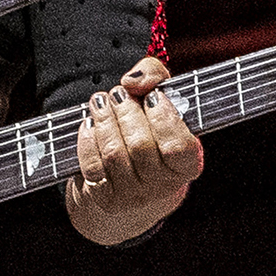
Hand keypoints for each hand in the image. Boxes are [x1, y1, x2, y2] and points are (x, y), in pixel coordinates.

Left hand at [65, 55, 203, 245]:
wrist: (130, 181)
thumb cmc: (151, 131)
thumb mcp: (162, 100)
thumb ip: (155, 76)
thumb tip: (133, 80)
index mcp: (188, 164)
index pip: (179, 147)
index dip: (164, 119)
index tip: (153, 97)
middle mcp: (163, 185)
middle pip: (141, 146)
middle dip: (125, 112)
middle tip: (118, 94)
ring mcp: (134, 196)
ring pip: (114, 155)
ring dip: (104, 121)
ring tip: (100, 102)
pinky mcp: (106, 199)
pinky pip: (93, 167)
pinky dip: (87, 140)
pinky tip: (89, 124)